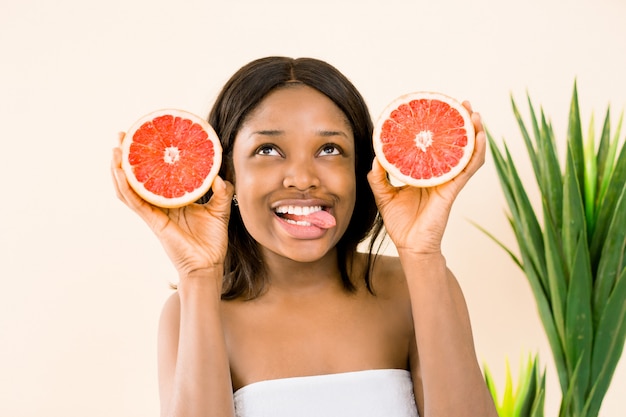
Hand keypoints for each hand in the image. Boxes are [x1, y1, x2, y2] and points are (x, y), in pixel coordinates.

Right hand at [111, 133, 233, 277]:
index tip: (146, 138)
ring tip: (115, 151)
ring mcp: (154, 213)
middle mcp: (160, 204)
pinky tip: (120, 173)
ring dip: (119, 170)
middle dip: (128, 158)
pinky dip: (126, 187)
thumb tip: (219, 177)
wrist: (208, 264)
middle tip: (122, 136)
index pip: (158, 175)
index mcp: (174, 199)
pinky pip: (135, 202)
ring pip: (129, 188)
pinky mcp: (153, 221)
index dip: (150, 159)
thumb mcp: (220, 209)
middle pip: (138, 178)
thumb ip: (221, 192)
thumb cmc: (212, 240)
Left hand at [367, 102, 485, 254]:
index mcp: (425, 173)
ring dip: (474, 132)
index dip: (440, 129)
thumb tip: (376, 157)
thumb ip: (378, 177)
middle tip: (462, 104)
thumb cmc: (400, 223)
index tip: (439, 109)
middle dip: (461, 123)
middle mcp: (440, 174)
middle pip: (455, 145)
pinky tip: (479, 138)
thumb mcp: (384, 194)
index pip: (435, 146)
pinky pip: (468, 168)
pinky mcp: (452, 189)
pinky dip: (475, 153)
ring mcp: (448, 181)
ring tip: (474, 114)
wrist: (410, 245)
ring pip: (467, 152)